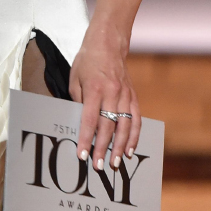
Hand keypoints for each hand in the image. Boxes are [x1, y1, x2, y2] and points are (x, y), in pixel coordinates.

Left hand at [70, 23, 140, 175]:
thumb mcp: (75, 79)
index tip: (83, 155)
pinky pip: (136, 119)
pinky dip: (135, 135)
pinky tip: (131, 149)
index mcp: (95, 89)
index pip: (89, 120)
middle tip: (99, 166)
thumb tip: (79, 124)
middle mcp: (112, 93)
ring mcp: (125, 95)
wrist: (108, 44)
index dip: (86, 139)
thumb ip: (78, 101)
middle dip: (103, 148)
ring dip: (121, 146)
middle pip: (108, 126)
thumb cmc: (86, 62)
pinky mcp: (133, 96)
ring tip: (116, 163)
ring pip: (125, 125)